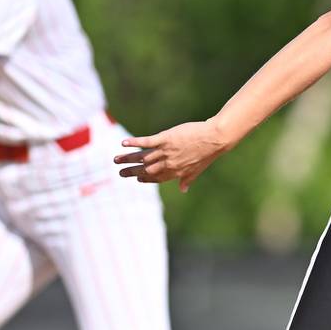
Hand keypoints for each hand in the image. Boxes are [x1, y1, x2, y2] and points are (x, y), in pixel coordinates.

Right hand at [114, 119, 228, 190]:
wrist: (214, 138)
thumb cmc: (207, 153)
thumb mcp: (197, 170)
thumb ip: (187, 179)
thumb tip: (184, 190)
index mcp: (175, 172)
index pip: (156, 178)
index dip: (145, 179)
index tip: (136, 178)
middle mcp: (168, 164)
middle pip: (146, 169)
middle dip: (131, 171)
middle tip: (119, 173)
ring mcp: (166, 151)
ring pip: (143, 157)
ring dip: (128, 159)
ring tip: (116, 160)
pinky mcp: (165, 139)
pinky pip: (147, 142)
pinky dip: (134, 143)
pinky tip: (123, 144)